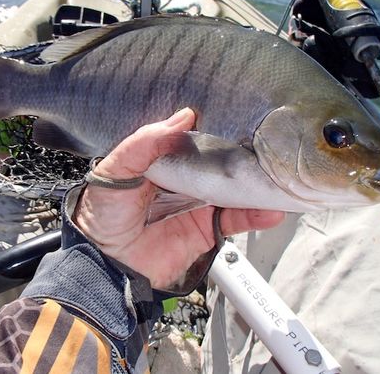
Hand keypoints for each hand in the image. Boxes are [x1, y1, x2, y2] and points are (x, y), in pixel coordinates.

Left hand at [73, 108, 284, 289]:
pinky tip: (270, 209)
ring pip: (233, 188)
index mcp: (161, 160)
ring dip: (254, 182)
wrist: (107, 266)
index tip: (237, 114)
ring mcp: (197, 204)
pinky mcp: (206, 230)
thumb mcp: (117, 169)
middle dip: (241, 153)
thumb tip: (184, 116)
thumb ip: (145, 142)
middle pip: (218, 162)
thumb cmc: (103, 215)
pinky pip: (235, 219)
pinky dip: (255, 215)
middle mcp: (183, 179)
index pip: (192, 138)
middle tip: (267, 142)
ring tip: (277, 174)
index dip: (213, 127)